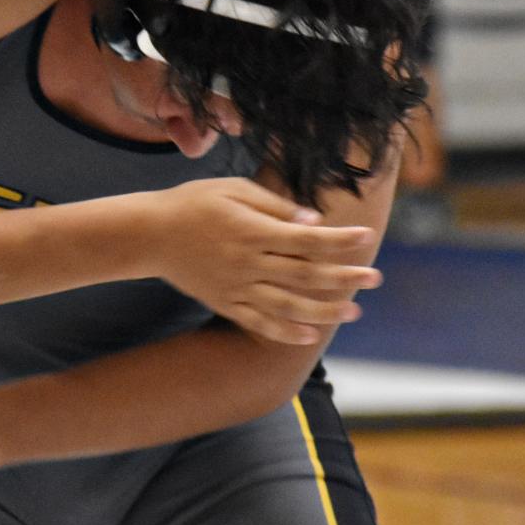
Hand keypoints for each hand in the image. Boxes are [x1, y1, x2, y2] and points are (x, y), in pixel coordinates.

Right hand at [145, 179, 376, 343]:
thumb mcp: (233, 190)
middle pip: (304, 274)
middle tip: (375, 278)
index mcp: (252, 231)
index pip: (306, 239)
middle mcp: (248, 263)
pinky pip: (258, 322)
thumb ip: (274, 206)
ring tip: (353, 311)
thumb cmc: (193, 203)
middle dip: (343, 277)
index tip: (367, 237)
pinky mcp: (224, 302)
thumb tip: (312, 221)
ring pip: (287, 304)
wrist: (149, 234)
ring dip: (323, 310)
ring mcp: (236, 287)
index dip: (339, 240)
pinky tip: (309, 335)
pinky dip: (285, 331)